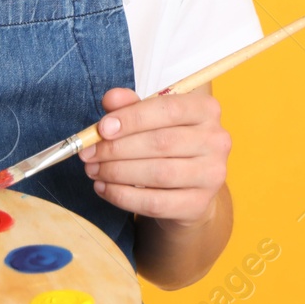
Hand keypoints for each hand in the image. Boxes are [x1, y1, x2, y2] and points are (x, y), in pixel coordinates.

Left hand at [79, 86, 230, 227]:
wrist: (186, 189)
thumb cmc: (166, 145)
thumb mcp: (149, 119)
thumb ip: (130, 106)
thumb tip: (111, 99)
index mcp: (206, 110)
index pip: (168, 110)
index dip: (132, 119)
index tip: (102, 129)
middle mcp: (216, 140)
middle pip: (161, 143)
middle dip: (116, 149)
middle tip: (88, 153)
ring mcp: (212, 175)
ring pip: (157, 173)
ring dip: (117, 172)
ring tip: (93, 170)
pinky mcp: (199, 204)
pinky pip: (155, 203)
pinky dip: (123, 196)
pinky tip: (105, 189)